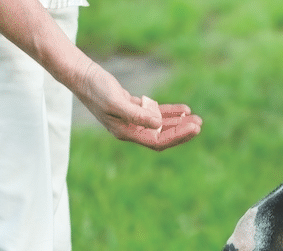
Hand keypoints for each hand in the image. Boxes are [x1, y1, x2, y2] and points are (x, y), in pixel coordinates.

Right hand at [77, 63, 201, 150]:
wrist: (82, 76)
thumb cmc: (96, 89)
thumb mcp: (116, 101)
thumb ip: (137, 114)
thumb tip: (158, 124)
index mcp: (126, 132)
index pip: (158, 141)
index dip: (177, 136)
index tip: (194, 128)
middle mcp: (131, 129)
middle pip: (162, 136)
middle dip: (181, 131)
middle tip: (200, 124)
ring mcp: (132, 119)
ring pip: (161, 125)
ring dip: (178, 122)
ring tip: (196, 118)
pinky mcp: (133, 107)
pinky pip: (155, 113)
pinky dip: (169, 112)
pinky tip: (183, 110)